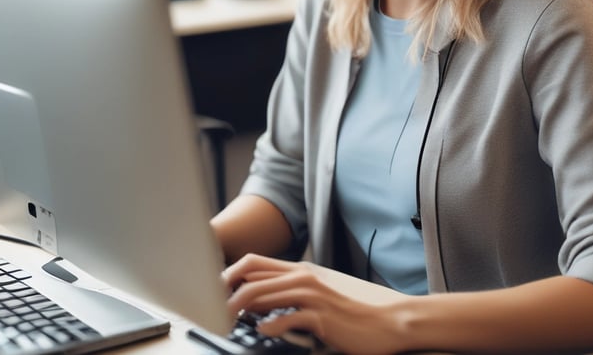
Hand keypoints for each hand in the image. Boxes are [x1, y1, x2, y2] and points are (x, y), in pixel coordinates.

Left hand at [222, 254, 408, 354]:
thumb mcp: (313, 300)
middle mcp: (302, 278)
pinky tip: (263, 330)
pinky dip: (271, 324)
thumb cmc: (346, 316)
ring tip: (226, 320)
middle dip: (226, 290)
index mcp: (298, 272)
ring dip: (240, 308)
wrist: (383, 324)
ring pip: (264, 293)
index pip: (253, 263)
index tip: (210, 291)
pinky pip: (289, 317)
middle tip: (209, 308)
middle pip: (252, 275)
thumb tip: (251, 303)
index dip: (228, 274)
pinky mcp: (321, 316)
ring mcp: (311, 295)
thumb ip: (284, 296)